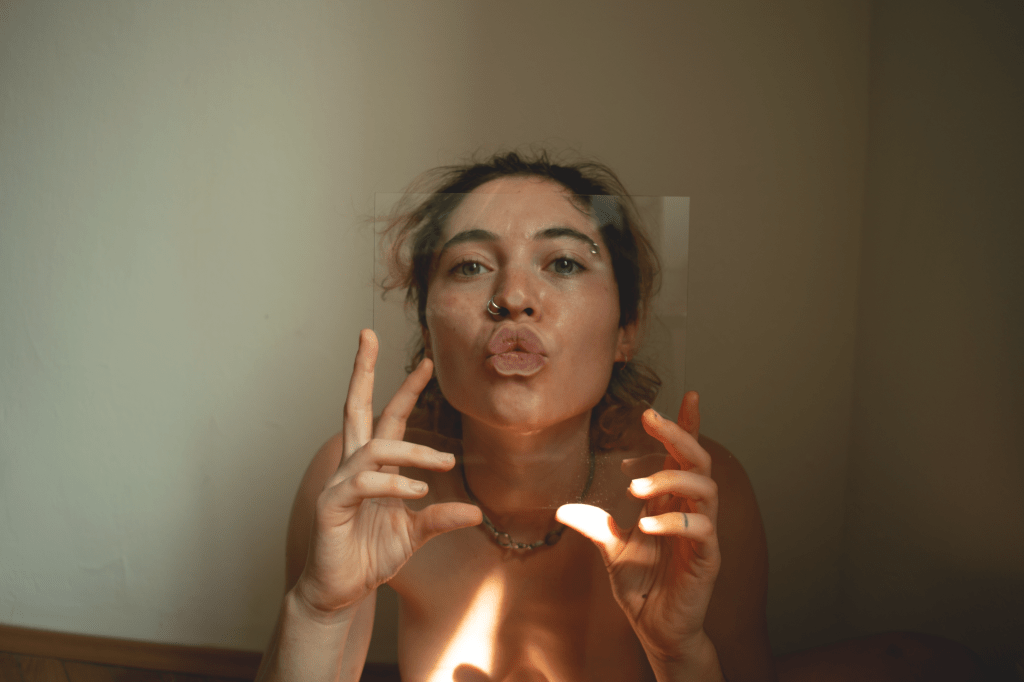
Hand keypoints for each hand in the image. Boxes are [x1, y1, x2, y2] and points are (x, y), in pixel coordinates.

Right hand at [293, 329, 481, 615]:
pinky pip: (363, 482)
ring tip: (445, 465)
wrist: (340, 591)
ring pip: (375, 448)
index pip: (388, 417)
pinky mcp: (331, 504)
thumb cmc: (370, 557)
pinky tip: (417, 491)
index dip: (406, 389)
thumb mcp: (415, 534)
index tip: (426, 362)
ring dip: (414, 451)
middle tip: (368, 334)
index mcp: (374, 466)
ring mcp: (340, 482)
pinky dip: (393, 483)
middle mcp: (355, 466)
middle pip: (355, 407)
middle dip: (362, 370)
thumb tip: (476, 511)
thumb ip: (440, 518)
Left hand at [557, 392, 720, 664]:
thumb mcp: (611, 549)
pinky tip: (646, 525)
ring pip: (706, 487)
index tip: (687, 395)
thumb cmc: (642, 585)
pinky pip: (701, 529)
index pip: (684, 456)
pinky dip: (674, 521)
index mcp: (672, 501)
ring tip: (635, 487)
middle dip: (679, 434)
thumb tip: (561, 508)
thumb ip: (593, 524)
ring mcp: (702, 534)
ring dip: (670, 478)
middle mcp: (691, 510)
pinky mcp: (707, 559)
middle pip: (698, 460)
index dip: (687, 425)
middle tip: (651, 419)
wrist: (654, 628)